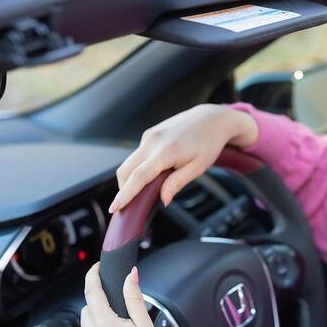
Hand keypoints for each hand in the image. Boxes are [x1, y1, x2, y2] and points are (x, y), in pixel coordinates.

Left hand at [71, 263, 193, 326]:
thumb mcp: (145, 325)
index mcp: (105, 324)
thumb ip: (134, 297)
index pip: (92, 291)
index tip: (96, 269)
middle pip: (88, 309)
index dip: (93, 276)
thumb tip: (130, 275)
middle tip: (121, 315)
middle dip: (101, 305)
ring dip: (96, 325)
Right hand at [109, 103, 257, 212]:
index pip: (139, 177)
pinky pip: (137, 155)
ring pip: (129, 163)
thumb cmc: (208, 143)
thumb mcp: (198, 167)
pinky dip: (138, 167)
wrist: (211, 119)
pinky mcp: (149, 134)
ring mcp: (149, 136)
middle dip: (123, 189)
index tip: (115, 208)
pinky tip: (153, 173)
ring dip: (130, 179)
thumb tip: (163, 200)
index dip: (125, 194)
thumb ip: (177, 183)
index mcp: (166, 151)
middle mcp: (152, 141)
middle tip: (129, 206)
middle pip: (125, 170)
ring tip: (143, 191)